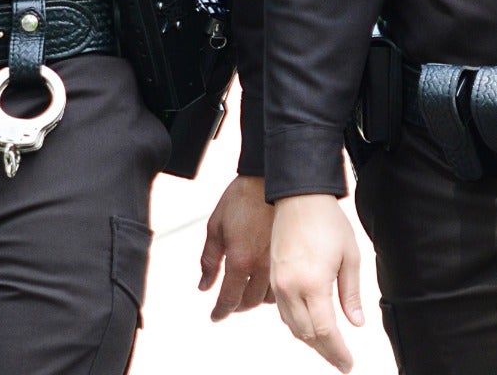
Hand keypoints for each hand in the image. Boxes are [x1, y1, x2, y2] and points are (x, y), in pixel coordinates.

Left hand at [198, 174, 274, 319]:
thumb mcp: (215, 226)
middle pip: (249, 302)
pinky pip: (284, 284)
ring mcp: (279, 263)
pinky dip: (272, 289)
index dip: (221, 312)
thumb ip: (209, 260)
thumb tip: (204, 286)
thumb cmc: (240, 199)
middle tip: (230, 304)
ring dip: (255, 299)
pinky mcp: (292, 256)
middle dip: (237, 306)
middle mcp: (261, 267)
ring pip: (268, 297)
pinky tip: (265, 283)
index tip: (215, 317)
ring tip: (247, 293)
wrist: (270, 178)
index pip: (229, 299)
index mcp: (239, 260)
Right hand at [271, 193, 364, 371]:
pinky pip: (282, 311)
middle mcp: (290, 287)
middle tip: (341, 361)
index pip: (325, 332)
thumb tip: (356, 323)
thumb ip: (351, 293)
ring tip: (328, 347)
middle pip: (306, 334)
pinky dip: (297, 324)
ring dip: (310, 340)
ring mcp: (278, 283)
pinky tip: (310, 325)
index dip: (337, 352)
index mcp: (312, 284)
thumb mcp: (349, 256)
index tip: (348, 364)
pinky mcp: (273, 276)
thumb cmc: (327, 221)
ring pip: (292, 325)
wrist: (298, 196)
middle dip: (325, 351)